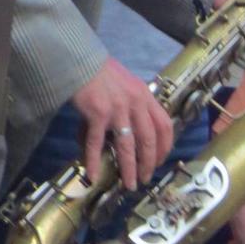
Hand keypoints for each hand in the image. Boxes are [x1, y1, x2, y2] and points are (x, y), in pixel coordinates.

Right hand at [71, 57, 172, 189]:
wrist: (79, 60)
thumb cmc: (101, 73)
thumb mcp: (126, 85)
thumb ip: (130, 108)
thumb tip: (122, 134)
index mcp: (145, 96)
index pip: (164, 124)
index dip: (165, 145)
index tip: (160, 160)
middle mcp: (136, 102)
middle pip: (149, 139)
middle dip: (149, 163)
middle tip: (145, 178)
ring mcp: (117, 108)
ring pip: (128, 145)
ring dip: (129, 167)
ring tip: (129, 183)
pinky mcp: (97, 113)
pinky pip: (96, 142)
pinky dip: (94, 160)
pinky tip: (93, 174)